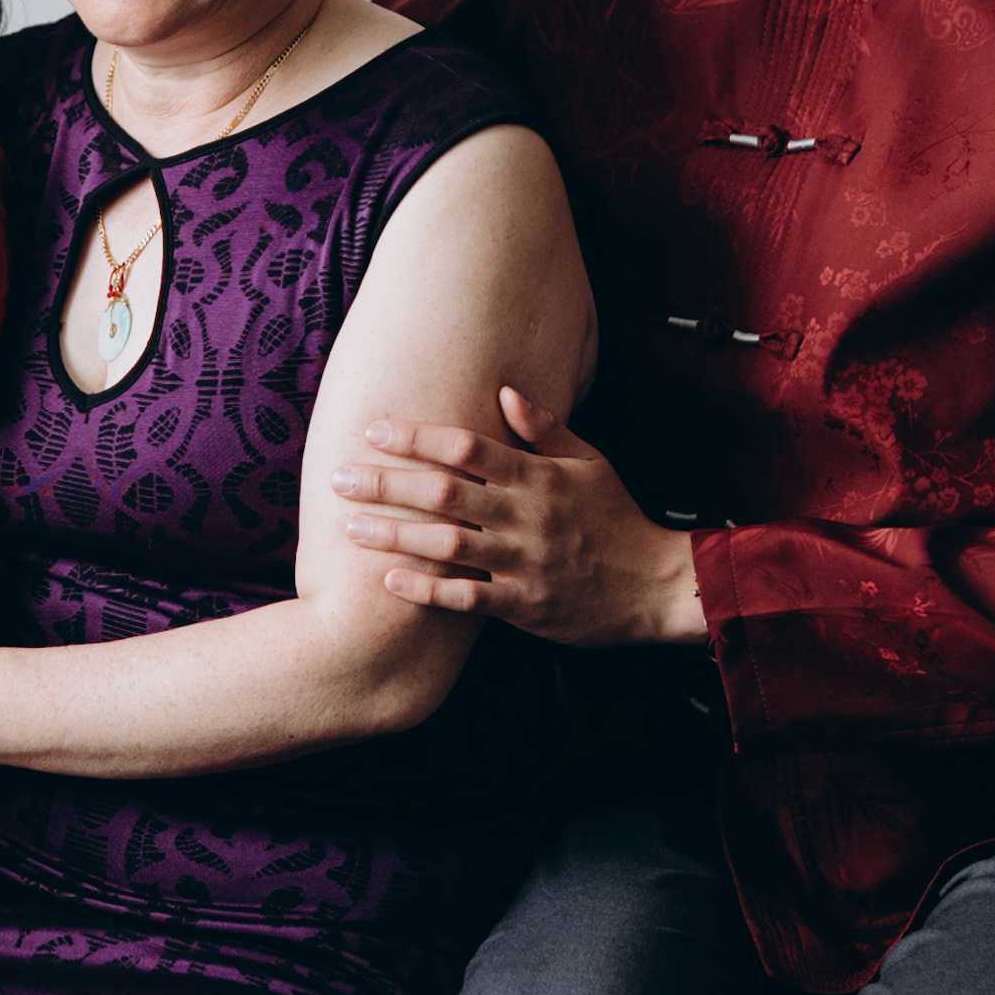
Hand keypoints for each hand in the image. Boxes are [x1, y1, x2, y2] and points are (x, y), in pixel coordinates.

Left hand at [333, 391, 707, 650]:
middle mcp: (525, 516)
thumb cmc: (617, 518)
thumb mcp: (589, 462)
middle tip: (338, 476)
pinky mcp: (524, 605)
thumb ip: (543, 427)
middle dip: (387, 483)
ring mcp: (523, 562)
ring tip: (349, 527)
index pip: (467, 448)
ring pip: (447, 545)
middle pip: (444, 493)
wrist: (656, 585)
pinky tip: (389, 580)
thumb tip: (503, 389)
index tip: (374, 430)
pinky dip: (427, 590)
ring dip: (394, 535)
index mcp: (538, 476)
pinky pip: (467, 597)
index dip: (416, 437)